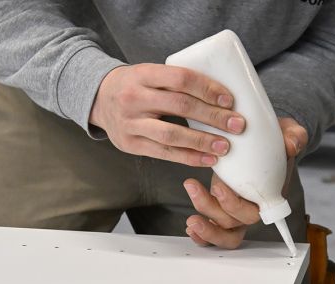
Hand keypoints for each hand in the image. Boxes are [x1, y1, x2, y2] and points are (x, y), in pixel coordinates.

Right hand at [89, 64, 245, 166]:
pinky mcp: (130, 144)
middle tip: (237, 125)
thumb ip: (176, 82)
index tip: (229, 100)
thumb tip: (220, 98)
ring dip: (202, 141)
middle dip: (212, 116)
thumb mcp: (149, 73)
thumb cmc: (134, 85)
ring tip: (225, 146)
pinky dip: (188, 157)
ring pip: (171, 135)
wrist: (97, 99)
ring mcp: (130, 123)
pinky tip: (207, 159)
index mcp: (142, 74)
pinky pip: (163, 153)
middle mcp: (134, 98)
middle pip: (180, 106)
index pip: (180, 78)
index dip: (207, 89)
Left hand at [183, 117, 307, 248]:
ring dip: (205, 219)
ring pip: (221, 228)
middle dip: (218, 210)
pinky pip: (212, 230)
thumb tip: (291, 145)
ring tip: (191, 189)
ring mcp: (233, 210)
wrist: (262, 138)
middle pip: (235, 224)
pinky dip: (200, 234)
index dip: (238, 208)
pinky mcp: (220, 208)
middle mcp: (250, 207)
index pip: (257, 213)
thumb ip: (294, 137)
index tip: (221, 187)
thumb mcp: (289, 133)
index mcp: (268, 196)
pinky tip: (189, 226)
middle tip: (210, 186)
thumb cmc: (277, 140)